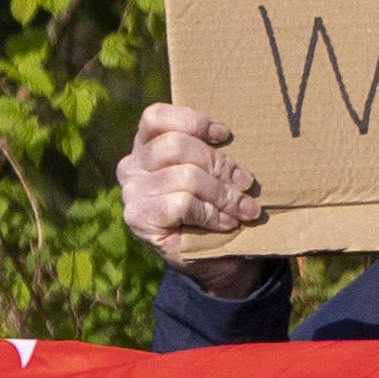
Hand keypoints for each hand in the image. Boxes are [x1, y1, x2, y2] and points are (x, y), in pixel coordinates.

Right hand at [116, 102, 274, 298]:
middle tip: (247, 183)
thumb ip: (215, 152)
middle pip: (177, 145)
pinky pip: (182, 203)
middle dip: (220, 164)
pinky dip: (211, 213)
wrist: (214, 259)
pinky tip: (226, 223)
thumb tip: (240, 136)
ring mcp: (131, 192)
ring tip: (244, 208)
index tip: (225, 135)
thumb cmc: (217, 207)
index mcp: (147, 145)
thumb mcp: (216, 173)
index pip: (156, 117)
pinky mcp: (138, 217)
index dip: (193, 121)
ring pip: (185, 176)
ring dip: (223, 194)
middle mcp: (132, 165)